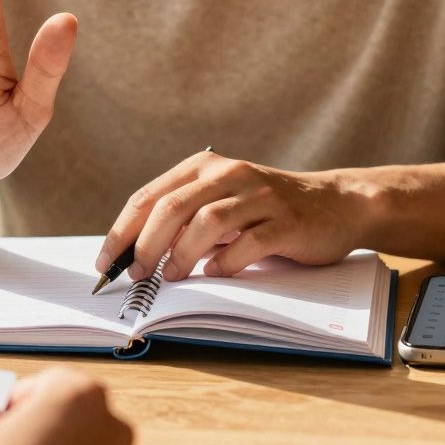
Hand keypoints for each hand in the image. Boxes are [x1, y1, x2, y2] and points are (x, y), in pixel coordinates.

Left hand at [98, 151, 372, 281]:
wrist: (338, 204)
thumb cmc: (268, 210)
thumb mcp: (222, 204)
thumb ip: (185, 220)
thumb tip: (135, 256)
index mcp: (206, 167)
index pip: (150, 196)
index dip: (122, 231)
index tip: (106, 262)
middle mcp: (230, 174)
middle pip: (173, 207)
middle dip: (146, 245)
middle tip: (137, 275)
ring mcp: (261, 196)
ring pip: (207, 222)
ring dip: (182, 255)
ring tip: (173, 277)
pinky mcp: (287, 221)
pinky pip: (249, 242)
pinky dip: (225, 262)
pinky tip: (215, 274)